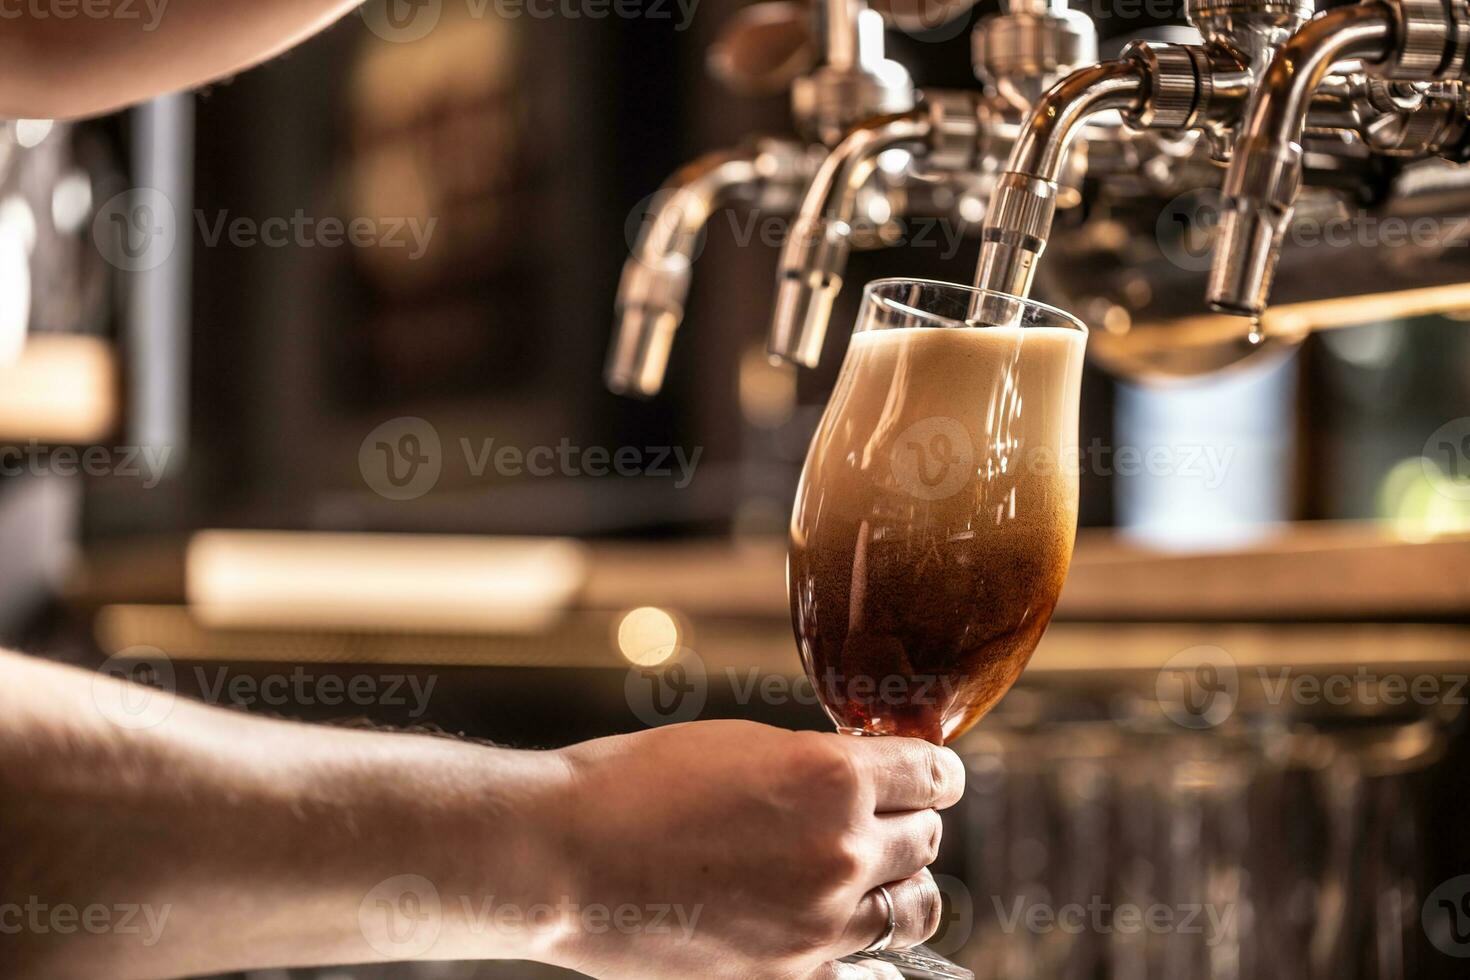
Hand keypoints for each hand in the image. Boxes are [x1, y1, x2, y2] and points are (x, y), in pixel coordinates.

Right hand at [538, 720, 965, 979]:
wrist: (564, 856)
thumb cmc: (634, 785)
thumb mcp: (739, 746)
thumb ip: (815, 765)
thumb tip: (861, 778)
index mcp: (833, 778)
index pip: (935, 775)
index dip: (932, 772)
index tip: (926, 776)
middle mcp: (841, 850)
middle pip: (927, 839)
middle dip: (908, 821)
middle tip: (879, 815)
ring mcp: (820, 922)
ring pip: (911, 908)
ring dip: (895, 884)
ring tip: (865, 873)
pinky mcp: (789, 975)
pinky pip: (860, 964)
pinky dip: (853, 941)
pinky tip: (826, 921)